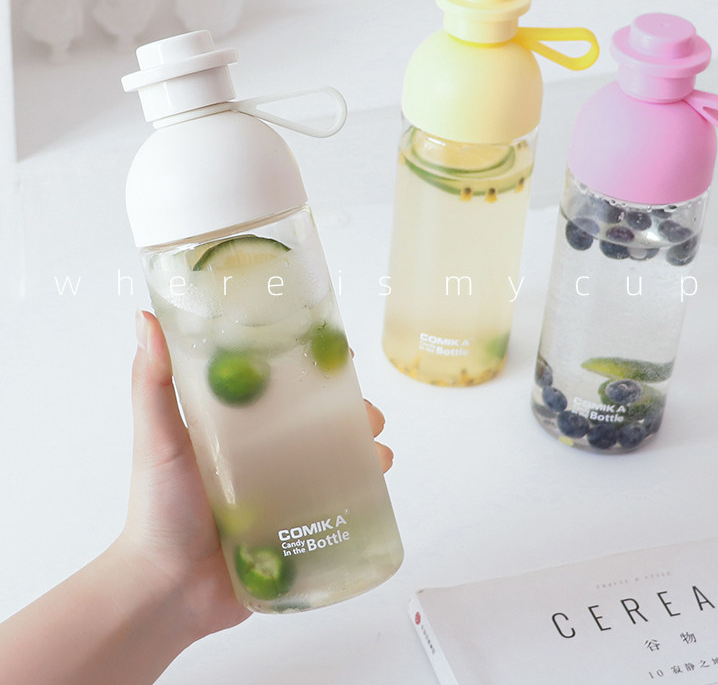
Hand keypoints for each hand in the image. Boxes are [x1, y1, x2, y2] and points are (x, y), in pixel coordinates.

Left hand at [122, 310, 392, 637]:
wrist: (168, 591)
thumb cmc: (158, 510)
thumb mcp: (157, 438)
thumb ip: (152, 382)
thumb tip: (145, 318)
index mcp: (235, 426)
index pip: (281, 385)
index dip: (312, 367)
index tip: (337, 352)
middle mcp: (262, 453)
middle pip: (318, 421)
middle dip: (351, 411)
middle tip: (368, 414)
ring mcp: (282, 490)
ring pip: (336, 459)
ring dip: (365, 449)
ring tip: (380, 453)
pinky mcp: (295, 526)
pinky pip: (337, 503)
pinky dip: (364, 491)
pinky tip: (378, 484)